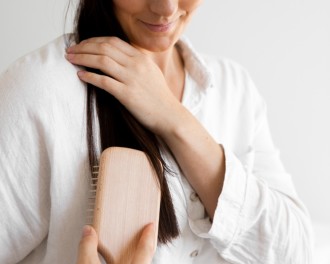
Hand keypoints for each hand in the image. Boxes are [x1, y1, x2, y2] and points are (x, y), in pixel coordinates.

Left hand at [65, 37, 184, 135]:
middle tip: (70, 50)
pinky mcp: (127, 95)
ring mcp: (132, 79)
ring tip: (70, 59)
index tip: (82, 44)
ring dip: (82, 58)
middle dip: (83, 47)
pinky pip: (104, 81)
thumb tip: (116, 58)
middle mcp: (136, 65)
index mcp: (141, 58)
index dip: (93, 40)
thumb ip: (135, 63)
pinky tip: (80, 75)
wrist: (169, 115)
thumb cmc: (159, 97)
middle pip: (104, 47)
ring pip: (102, 61)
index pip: (113, 41)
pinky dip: (90, 76)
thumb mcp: (150, 73)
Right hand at [76, 224, 155, 263]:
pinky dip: (127, 262)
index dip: (149, 235)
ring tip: (130, 249)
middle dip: (146, 246)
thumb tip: (88, 232)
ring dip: (136, 257)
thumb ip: (88, 248)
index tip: (151, 225)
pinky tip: (118, 261)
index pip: (146, 249)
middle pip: (146, 258)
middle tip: (146, 235)